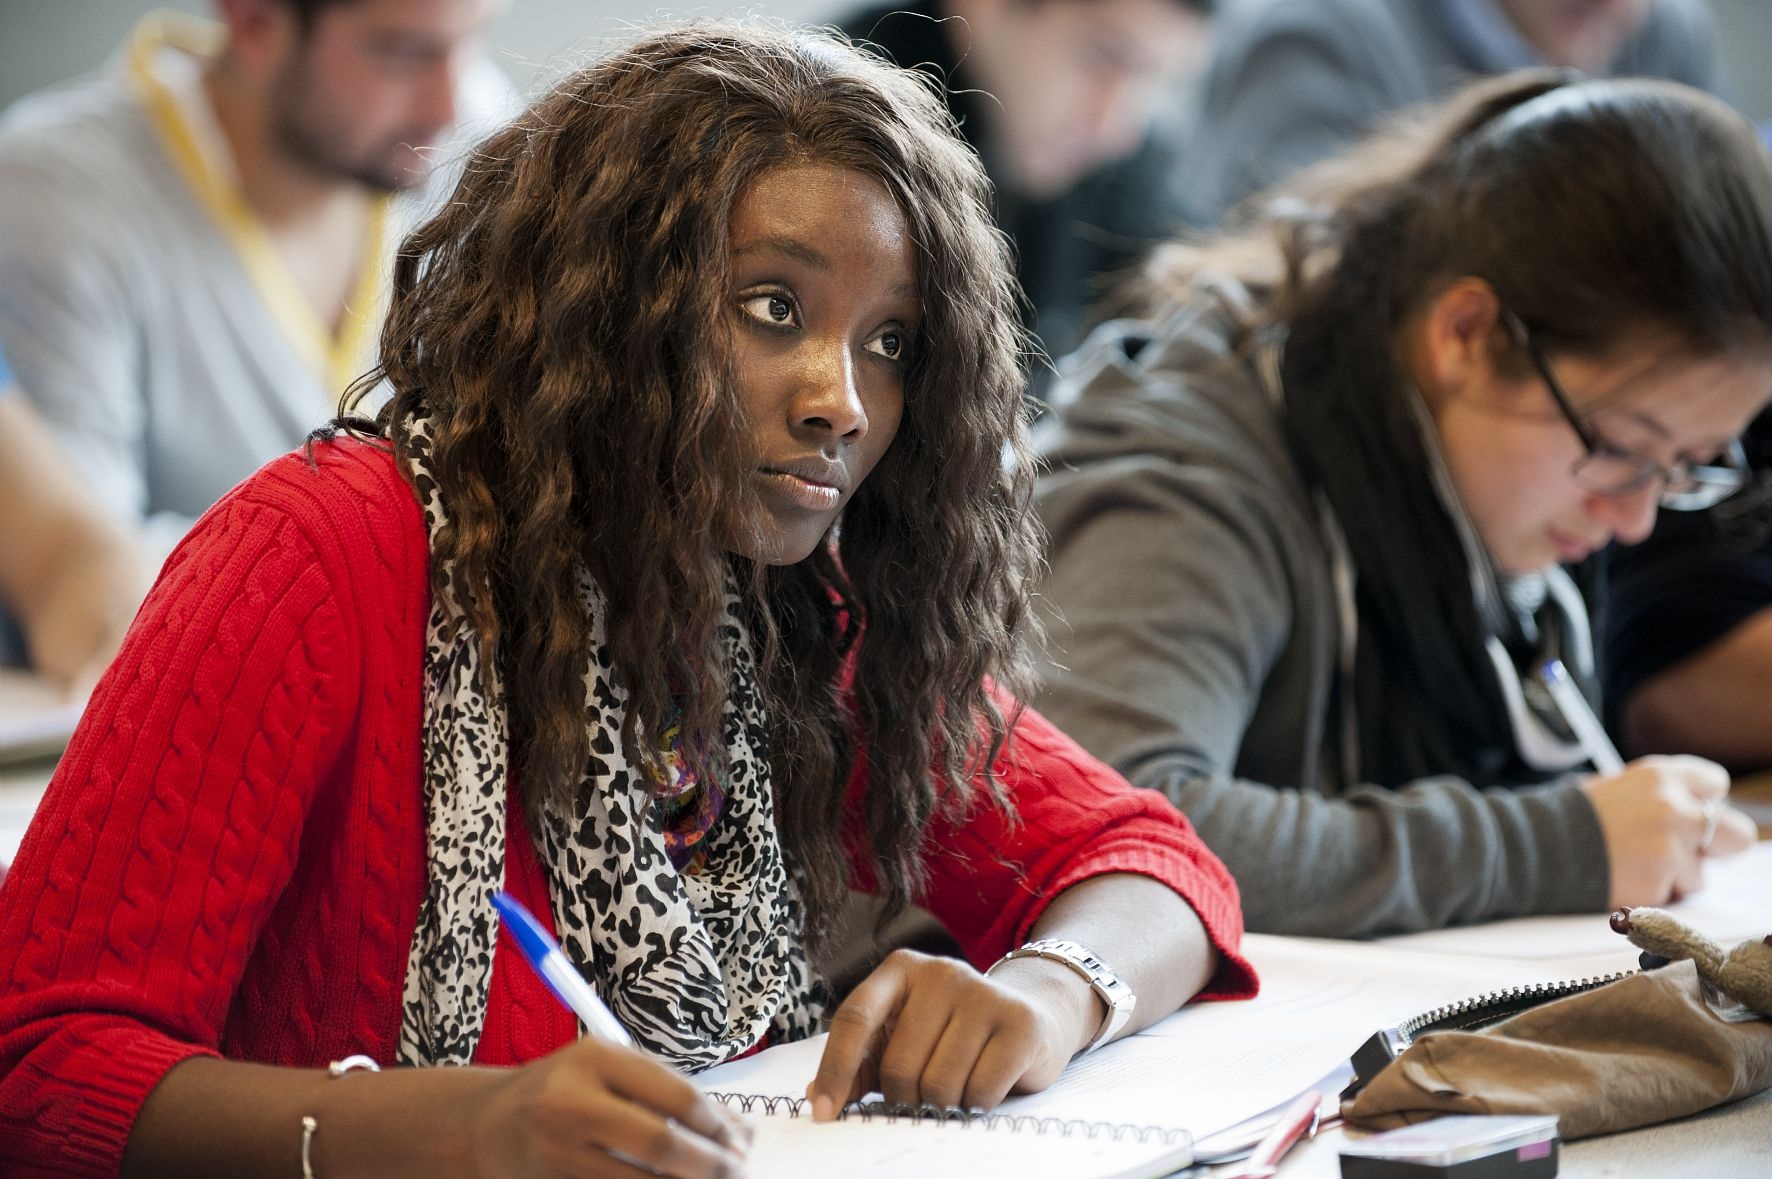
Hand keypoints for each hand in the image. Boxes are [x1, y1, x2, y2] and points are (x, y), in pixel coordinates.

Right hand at [469, 1037, 750, 1178]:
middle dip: (709, 1164)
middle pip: (659, 1144)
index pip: (674, 1094)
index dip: (716, 1124)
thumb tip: (741, 1132)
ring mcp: (556, 1152)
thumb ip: (667, 1092)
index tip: (740, 1141)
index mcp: (595, 1059)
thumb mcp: (609, 1072)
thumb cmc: (565, 1092)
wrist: (486, 1126)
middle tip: (737, 1173)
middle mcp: (571, 1104)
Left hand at [806, 948, 1097, 1119]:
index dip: (835, 1069)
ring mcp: (982, 993)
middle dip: (906, 1096)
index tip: (824, 1112)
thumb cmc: (953, 1035)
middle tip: (924, 1091)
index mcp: (900, 970)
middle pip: (898, 1066)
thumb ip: (861, 1064)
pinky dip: (977, 1103)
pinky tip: (986, 1083)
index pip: (854, 1019)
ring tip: (959, 1083)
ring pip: (938, 1085)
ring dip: (944, 1103)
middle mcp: (940, 972)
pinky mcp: (1019, 1022)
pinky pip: (979, 1091)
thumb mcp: (903, 1038)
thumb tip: (818, 1098)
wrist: (1032, 1018)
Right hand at [1581, 755, 1755, 908]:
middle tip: (1687, 851)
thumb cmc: (1571, 818)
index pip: (1716, 785)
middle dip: (1715, 847)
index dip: (1701, 803)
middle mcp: (1674, 809)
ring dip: (1673, 876)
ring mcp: (1670, 849)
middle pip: (1736, 834)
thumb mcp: (1618, 787)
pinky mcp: (1660, 884)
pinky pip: (1673, 897)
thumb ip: (1661, 796)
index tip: (1686, 814)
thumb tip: (1696, 813)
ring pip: (1700, 874)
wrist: (1534, 848)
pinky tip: (1623, 879)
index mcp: (1661, 776)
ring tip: (1631, 866)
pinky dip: (1652, 894)